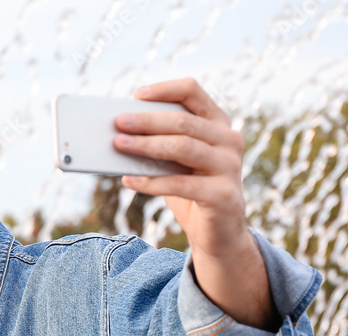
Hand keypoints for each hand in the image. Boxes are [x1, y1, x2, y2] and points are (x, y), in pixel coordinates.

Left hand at [114, 79, 275, 329]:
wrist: (218, 234)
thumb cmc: (191, 191)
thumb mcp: (176, 163)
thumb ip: (158, 145)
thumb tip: (118, 134)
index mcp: (218, 123)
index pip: (194, 92)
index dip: (165, 89)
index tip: (136, 94)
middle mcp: (229, 140)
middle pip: (184, 121)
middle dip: (147, 121)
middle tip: (118, 123)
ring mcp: (230, 167)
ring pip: (183, 148)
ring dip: (146, 146)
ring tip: (118, 145)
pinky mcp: (224, 195)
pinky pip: (181, 184)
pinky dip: (151, 182)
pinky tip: (129, 180)